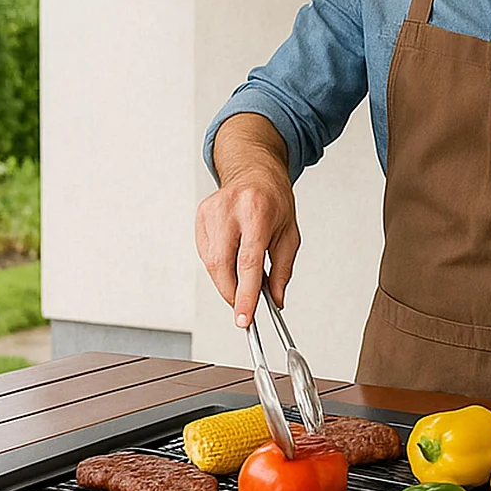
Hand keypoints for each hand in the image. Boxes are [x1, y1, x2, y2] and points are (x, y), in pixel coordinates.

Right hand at [195, 166, 299, 328]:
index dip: (245, 295)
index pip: (248, 262)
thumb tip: (275, 300)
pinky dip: (218, 266)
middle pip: (223, 265)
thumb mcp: (290, 234)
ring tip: (242, 280)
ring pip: (211, 262)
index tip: (244, 318)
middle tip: (243, 307)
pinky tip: (231, 260)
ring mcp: (211, 211)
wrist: (254, 171)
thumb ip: (283, 270)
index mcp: (257, 212)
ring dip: (225, 280)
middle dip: (232, 293)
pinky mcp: (201, 215)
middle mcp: (230, 209)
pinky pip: (205, 253)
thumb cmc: (274, 200)